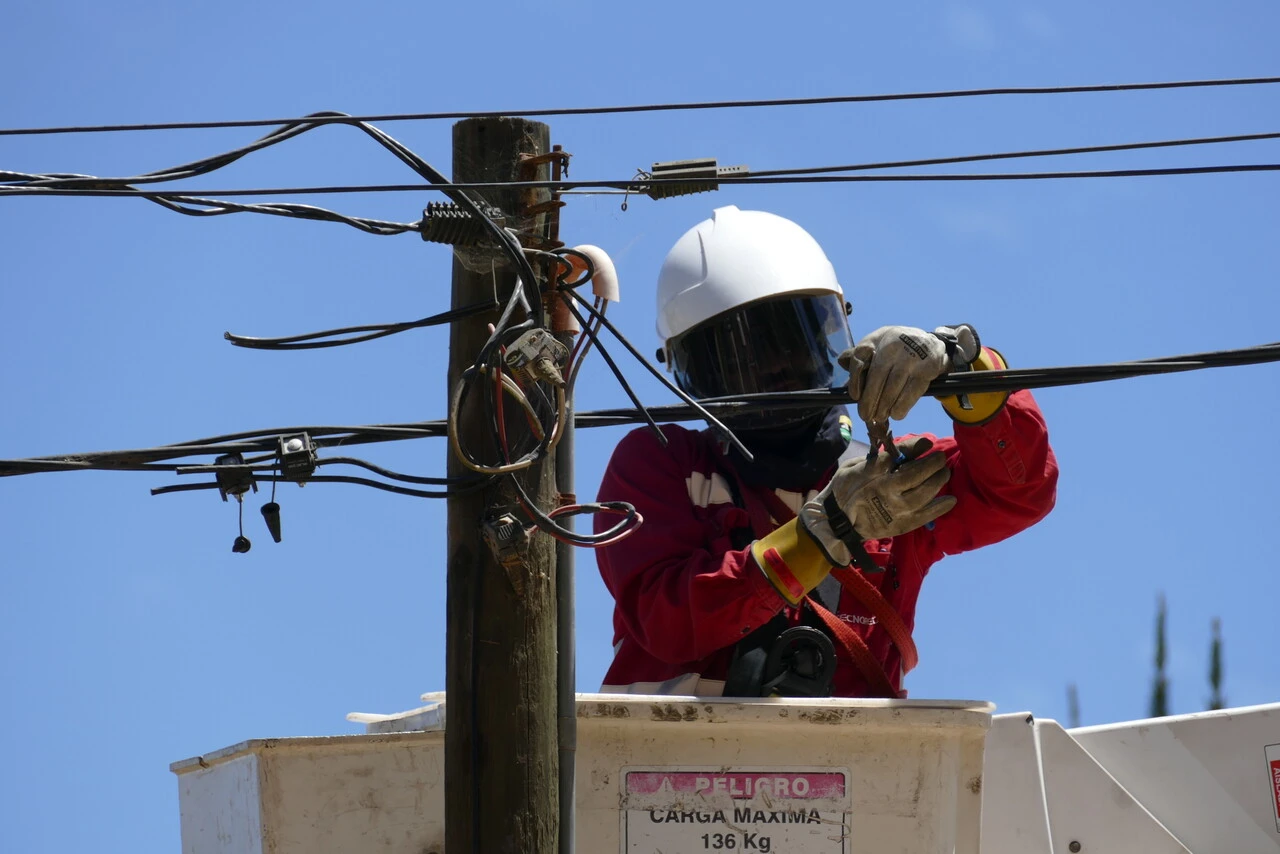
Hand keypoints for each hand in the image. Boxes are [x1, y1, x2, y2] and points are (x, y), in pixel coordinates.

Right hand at [798, 436, 955, 566]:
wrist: (836, 522)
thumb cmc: (845, 489)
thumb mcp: (856, 467)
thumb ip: (880, 458)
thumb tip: (902, 448)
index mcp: (872, 475)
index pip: (899, 458)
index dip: (915, 448)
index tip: (929, 443)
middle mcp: (886, 492)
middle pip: (915, 475)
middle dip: (932, 464)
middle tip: (940, 457)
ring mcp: (895, 510)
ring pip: (923, 494)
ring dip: (937, 482)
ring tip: (945, 473)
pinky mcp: (901, 526)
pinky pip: (925, 516)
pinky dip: (940, 508)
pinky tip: (951, 499)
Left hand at [840, 326, 948, 422]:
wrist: (931, 343)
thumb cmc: (896, 347)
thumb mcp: (878, 343)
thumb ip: (860, 353)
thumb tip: (842, 362)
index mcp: (878, 339)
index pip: (861, 357)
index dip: (855, 378)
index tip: (855, 396)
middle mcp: (894, 346)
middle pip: (877, 375)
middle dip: (869, 399)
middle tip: (865, 416)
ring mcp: (912, 357)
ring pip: (894, 385)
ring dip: (884, 405)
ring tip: (879, 417)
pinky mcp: (927, 369)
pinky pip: (913, 390)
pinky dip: (903, 405)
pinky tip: (896, 414)